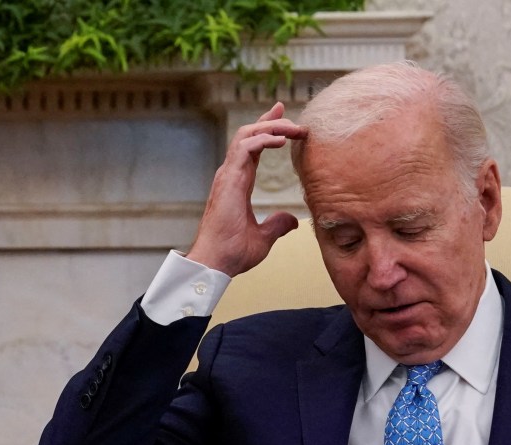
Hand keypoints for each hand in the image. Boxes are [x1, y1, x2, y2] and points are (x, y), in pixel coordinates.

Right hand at [187, 103, 307, 276]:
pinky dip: (263, 139)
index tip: (284, 119)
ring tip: (294, 128)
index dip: (267, 131)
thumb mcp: (263, 237)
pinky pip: (245, 149)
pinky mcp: (228, 181)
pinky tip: (282, 140)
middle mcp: (231, 174)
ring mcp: (227, 176)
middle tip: (292, 115)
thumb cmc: (232, 253)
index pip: (252, 148)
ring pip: (247, 135)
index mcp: (237, 183)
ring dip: (271, 127)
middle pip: (249, 134)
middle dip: (270, 121)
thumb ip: (277, 225)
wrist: (216, 263)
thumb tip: (292, 221)